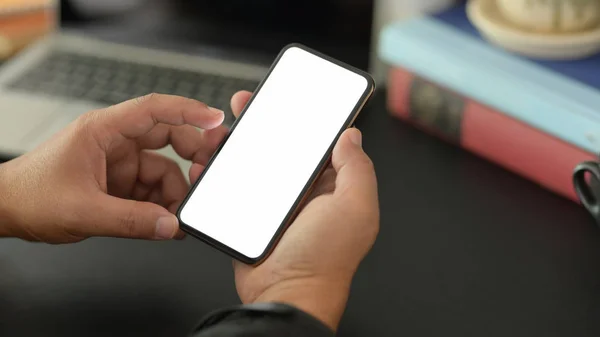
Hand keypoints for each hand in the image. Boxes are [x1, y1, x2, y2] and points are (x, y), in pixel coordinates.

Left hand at [0, 94, 227, 242]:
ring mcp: (118, 163)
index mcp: (103, 130)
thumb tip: (171, 225)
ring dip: (175, 193)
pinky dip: (162, 206)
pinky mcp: (119, 183)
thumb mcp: (82, 210)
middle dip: (192, 156)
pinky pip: (152, 190)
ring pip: (163, 170)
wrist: (6, 212)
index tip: (216, 120)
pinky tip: (164, 222)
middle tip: (209, 173)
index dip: (189, 112)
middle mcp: (114, 142)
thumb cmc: (29, 196)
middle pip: (168, 137)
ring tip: (177, 217)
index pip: (154, 110)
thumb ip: (131, 221)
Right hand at [190, 91, 379, 330]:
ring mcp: (274, 202)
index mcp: (331, 185)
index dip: (308, 118)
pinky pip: (234, 186)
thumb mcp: (354, 208)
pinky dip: (220, 172)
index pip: (321, 142)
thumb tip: (351, 135)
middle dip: (265, 122)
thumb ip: (357, 169)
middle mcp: (303, 191)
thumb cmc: (325, 259)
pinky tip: (209, 162)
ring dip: (239, 144)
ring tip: (224, 131)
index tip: (293, 97)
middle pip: (283, 146)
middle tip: (249, 104)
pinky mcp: (249, 214)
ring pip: (255, 162)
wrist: (285, 294)